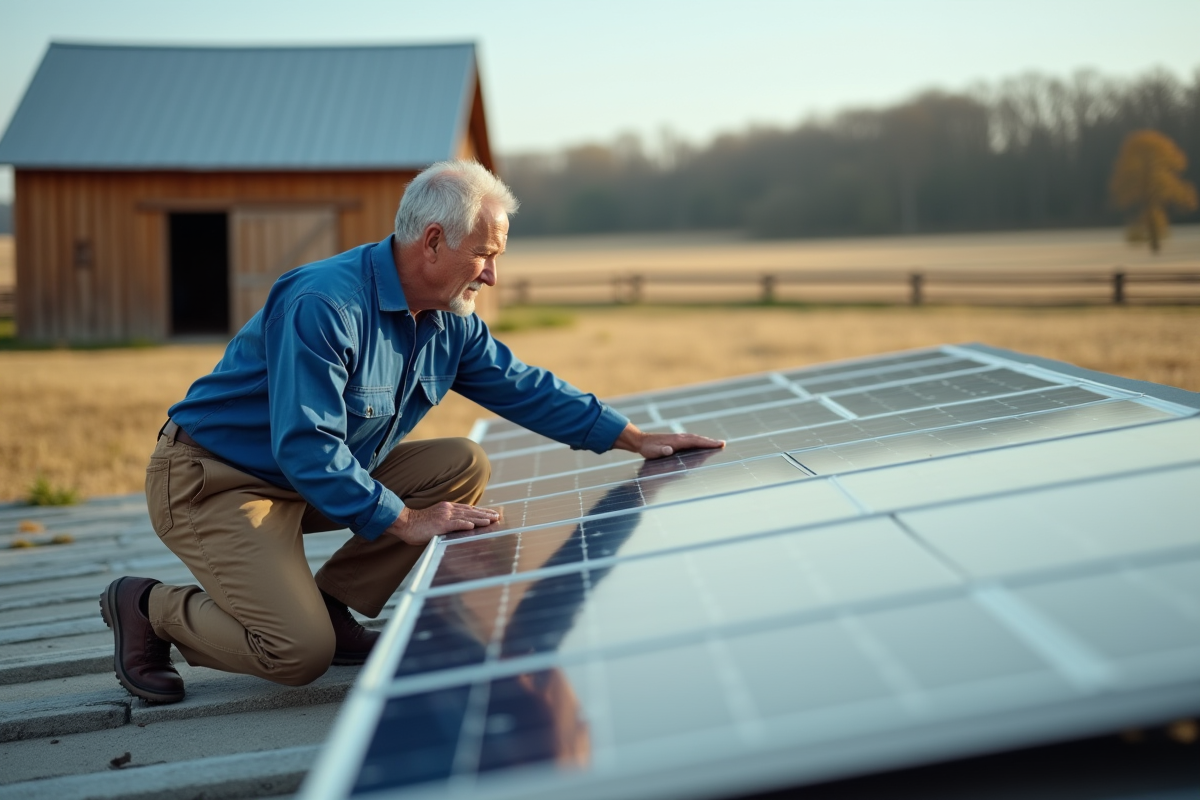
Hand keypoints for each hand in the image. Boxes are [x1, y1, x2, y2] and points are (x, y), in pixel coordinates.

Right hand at [385, 502, 499, 544]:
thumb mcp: (434, 520)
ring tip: (491, 521)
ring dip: (480, 519)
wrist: (404, 522)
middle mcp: (448, 509)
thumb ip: (446, 522)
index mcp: (447, 508)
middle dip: (485, 514)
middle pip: (471, 511)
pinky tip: (474, 526)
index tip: (490, 514)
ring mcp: (445, 516)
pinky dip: (465, 524)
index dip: (480, 511)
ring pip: (467, 516)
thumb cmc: (417, 525)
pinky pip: (455, 523)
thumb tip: (457, 528)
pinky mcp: (440, 524)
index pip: (468, 509)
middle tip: (497, 516)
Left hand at [613, 423, 724, 459]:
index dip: (707, 443)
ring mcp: (678, 438)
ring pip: (696, 439)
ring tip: (717, 444)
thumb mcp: (652, 451)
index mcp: (677, 441)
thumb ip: (661, 450)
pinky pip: (691, 440)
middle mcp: (679, 437)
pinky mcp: (677, 440)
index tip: (718, 444)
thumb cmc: (647, 448)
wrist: (640, 441)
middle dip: (711, 442)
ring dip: (706, 441)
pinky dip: (699, 442)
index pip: (695, 441)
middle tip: (723, 444)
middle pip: (698, 439)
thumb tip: (669, 450)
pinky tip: (703, 445)